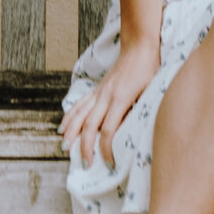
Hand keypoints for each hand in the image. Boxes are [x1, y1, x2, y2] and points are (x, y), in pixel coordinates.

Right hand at [62, 38, 160, 171]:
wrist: (139, 47)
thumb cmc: (148, 70)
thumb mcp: (150, 92)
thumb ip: (140, 111)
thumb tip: (133, 132)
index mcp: (120, 99)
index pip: (109, 130)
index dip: (107, 150)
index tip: (110, 164)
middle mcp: (106, 96)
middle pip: (90, 125)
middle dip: (85, 147)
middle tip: (85, 165)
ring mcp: (99, 92)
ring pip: (80, 114)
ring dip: (70, 132)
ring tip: (64, 148)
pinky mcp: (97, 89)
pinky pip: (80, 104)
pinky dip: (70, 116)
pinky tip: (63, 127)